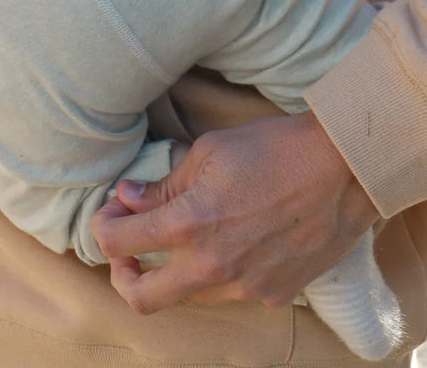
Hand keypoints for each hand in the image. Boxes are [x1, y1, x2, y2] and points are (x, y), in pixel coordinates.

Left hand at [91, 111, 378, 312]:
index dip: (103, 228)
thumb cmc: (273, 149)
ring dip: (171, 273)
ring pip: (186, 296)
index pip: (117, 244)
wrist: (343, 169)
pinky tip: (227, 241)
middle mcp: (213, 266)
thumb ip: (163, 186)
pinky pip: (227, 293)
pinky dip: (215, 273)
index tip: (111, 215)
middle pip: (142, 298)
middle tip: (127, 250)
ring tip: (179, 239)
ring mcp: (244, 287)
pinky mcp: (272, 295)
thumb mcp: (206, 153)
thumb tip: (128, 199)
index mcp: (189, 224)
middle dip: (123, 274)